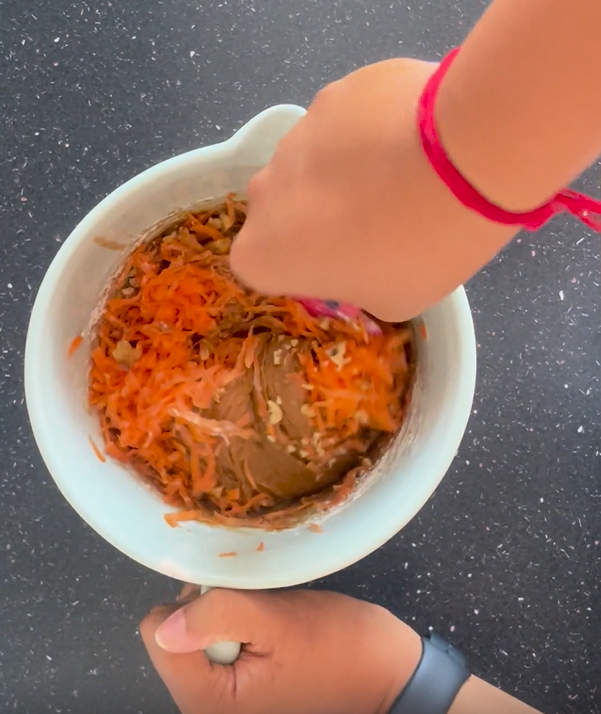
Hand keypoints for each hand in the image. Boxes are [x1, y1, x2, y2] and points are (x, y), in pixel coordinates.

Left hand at [139, 585, 421, 713]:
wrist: (388, 675)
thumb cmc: (340, 648)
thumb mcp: (281, 622)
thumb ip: (219, 616)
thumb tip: (161, 626)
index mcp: (209, 703)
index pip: (157, 636)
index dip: (193, 604)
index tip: (235, 599)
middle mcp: (207, 708)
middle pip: (172, 633)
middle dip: (210, 608)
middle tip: (257, 609)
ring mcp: (224, 699)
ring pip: (194, 632)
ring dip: (226, 613)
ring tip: (267, 618)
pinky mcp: (239, 688)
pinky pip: (215, 643)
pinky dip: (237, 624)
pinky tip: (268, 628)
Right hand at [230, 59, 516, 321]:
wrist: (461, 160)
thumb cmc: (416, 250)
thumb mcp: (389, 301)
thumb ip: (356, 285)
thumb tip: (362, 260)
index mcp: (262, 253)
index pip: (262, 265)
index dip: (300, 267)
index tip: (340, 266)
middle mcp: (263, 191)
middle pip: (281, 209)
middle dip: (314, 215)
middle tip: (373, 221)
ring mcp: (297, 132)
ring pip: (311, 161)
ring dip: (342, 171)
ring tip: (402, 177)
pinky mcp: (334, 91)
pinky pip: (344, 121)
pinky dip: (369, 132)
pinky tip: (412, 140)